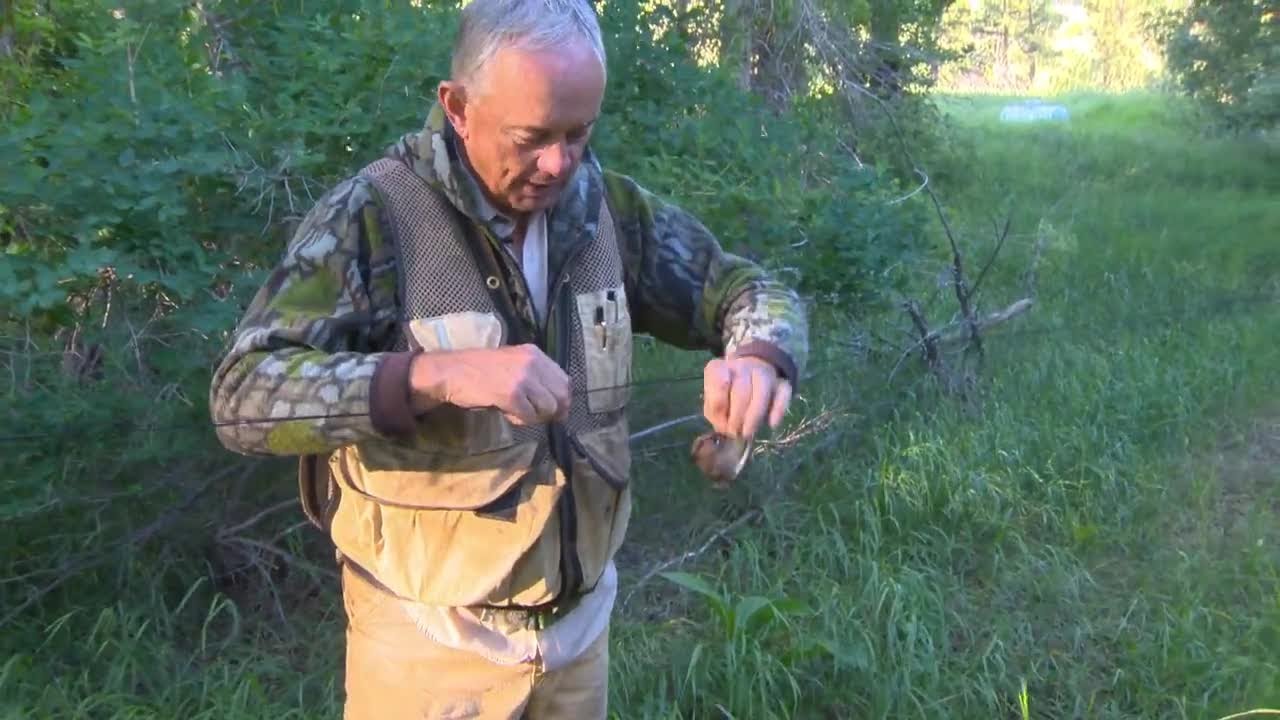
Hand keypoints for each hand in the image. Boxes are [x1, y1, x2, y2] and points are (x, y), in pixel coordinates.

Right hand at [409, 344, 570, 424]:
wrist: (452, 372)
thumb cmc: (480, 370)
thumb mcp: (513, 364)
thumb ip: (536, 377)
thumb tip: (558, 404)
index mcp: (535, 353)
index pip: (564, 380)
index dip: (562, 399)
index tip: (556, 411)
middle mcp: (533, 363)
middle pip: (561, 396)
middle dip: (552, 411)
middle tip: (537, 416)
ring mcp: (523, 378)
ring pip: (547, 408)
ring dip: (534, 416)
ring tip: (516, 411)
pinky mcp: (512, 394)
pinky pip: (529, 416)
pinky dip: (520, 420)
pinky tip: (507, 412)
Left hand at [702, 354, 792, 439]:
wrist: (750, 381)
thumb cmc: (726, 396)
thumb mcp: (713, 405)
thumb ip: (715, 412)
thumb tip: (726, 426)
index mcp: (720, 368)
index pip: (717, 377)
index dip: (718, 400)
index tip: (719, 418)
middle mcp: (742, 366)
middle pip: (741, 388)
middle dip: (737, 414)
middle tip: (734, 432)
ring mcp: (763, 372)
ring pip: (762, 389)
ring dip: (754, 415)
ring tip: (747, 432)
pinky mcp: (781, 383)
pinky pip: (784, 393)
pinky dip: (778, 409)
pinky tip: (771, 424)